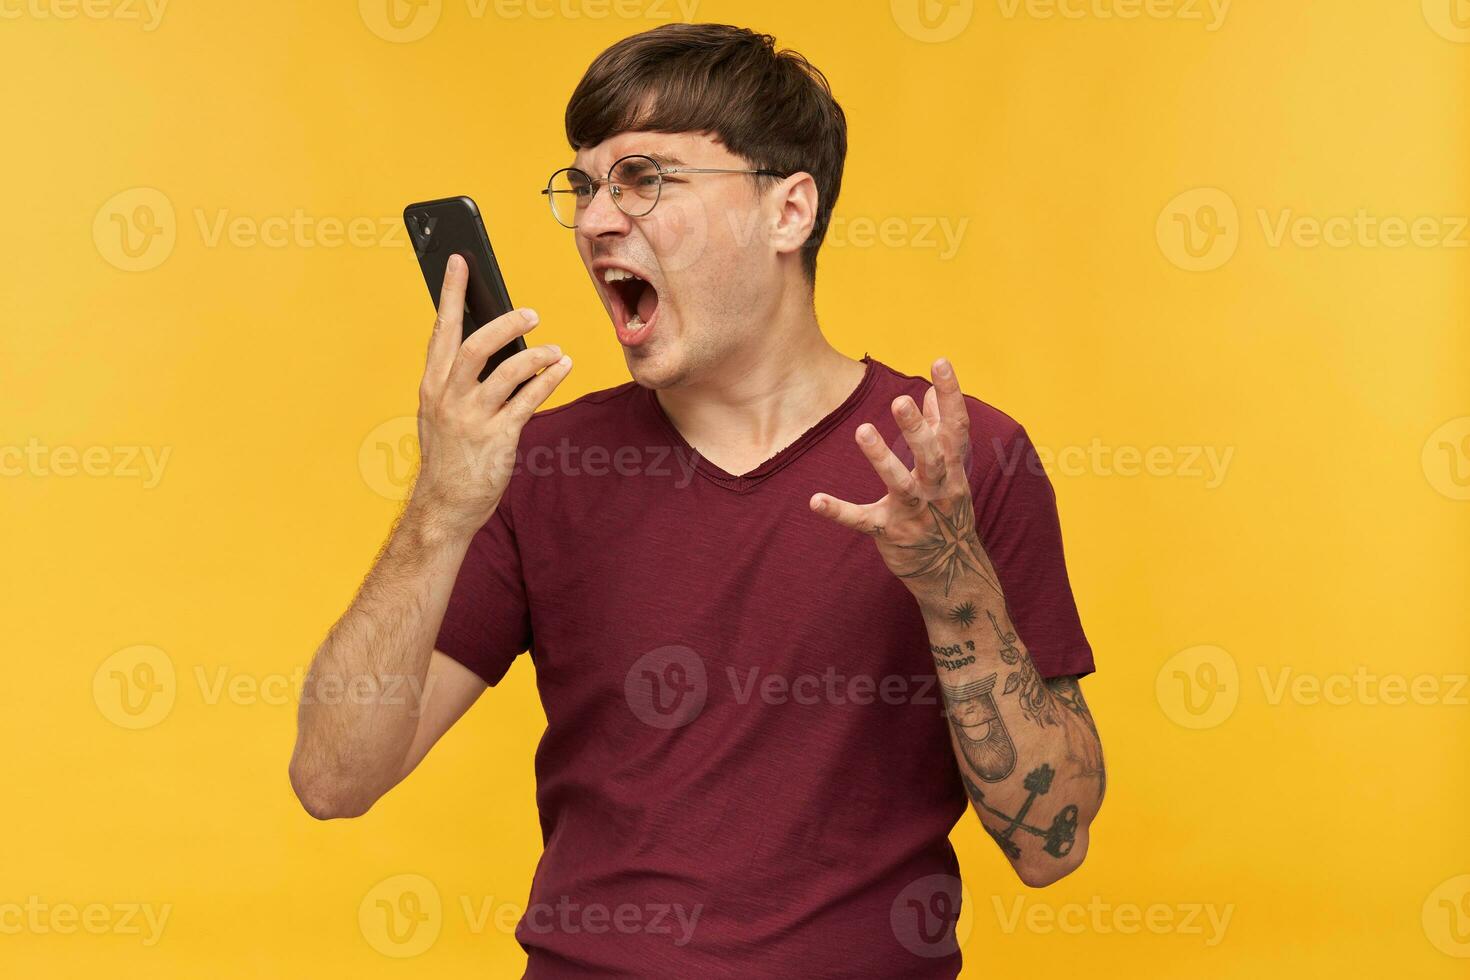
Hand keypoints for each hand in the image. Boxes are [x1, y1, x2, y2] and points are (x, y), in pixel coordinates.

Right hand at [409, 254, 571, 535]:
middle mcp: (447, 398)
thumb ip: (458, 379)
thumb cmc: (449, 456)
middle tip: (532, 313)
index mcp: (432, 386)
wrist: (444, 507)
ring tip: (556, 349)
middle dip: (505, 323)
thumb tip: (493, 344)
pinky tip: (562, 368)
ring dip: (536, 354)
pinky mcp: (496, 439)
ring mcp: (471, 419)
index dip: (451, 294)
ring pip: (506, 371)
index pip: (441, 331)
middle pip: (475, 345)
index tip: (459, 262)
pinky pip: (527, 401)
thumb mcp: (441, 413)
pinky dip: (548, 380)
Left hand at [809, 358, 1000, 606]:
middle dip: (917, 429)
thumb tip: (930, 392)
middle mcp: (937, 488)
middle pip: (931, 455)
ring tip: (862, 430)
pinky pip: (862, 521)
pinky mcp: (889, 532)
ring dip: (881, 458)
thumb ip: (940, 430)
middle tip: (900, 399)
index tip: (940, 361)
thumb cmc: (947, 510)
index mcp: (953, 469)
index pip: (956, 427)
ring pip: (900, 484)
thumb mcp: (951, 471)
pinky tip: (815, 500)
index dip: (950, 394)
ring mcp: (913, 512)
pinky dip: (839, 511)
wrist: (951, 570)